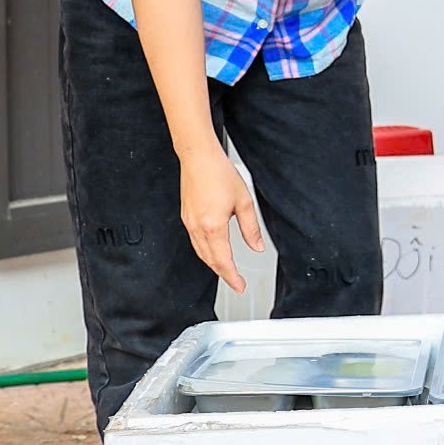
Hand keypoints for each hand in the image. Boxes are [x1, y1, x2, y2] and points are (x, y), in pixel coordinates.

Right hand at [181, 146, 264, 292]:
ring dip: (214, 264)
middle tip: (236, 282)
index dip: (232, 276)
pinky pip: (195, 242)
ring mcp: (189, 222)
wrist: (199, 158)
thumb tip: (258, 246)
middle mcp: (197, 227)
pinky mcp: (186, 217)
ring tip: (226, 271)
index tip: (240, 285)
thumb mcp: (244, 202)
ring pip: (201, 252)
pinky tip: (213, 252)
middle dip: (224, 273)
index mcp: (213, 226)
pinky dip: (205, 252)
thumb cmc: (220, 174)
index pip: (223, 260)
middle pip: (210, 259)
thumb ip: (251, 228)